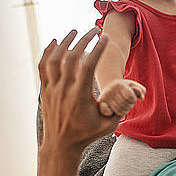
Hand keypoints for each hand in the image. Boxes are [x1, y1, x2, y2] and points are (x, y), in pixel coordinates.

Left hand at [38, 28, 120, 157]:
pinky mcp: (44, 90)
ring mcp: (51, 89)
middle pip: (71, 57)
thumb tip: (131, 94)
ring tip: (76, 31)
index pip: (87, 66)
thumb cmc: (87, 134)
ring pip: (54, 59)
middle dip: (84, 40)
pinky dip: (48, 51)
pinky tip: (54, 41)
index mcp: (79, 96)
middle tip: (94, 30)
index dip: (96, 50)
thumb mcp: (108, 124)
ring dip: (65, 42)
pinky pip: (43, 66)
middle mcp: (63, 90)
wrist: (60, 146)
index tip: (105, 38)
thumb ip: (119, 108)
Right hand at [98, 79, 145, 116]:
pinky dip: (112, 113)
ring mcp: (105, 97)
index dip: (133, 99)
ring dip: (124, 110)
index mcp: (120, 85)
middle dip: (130, 105)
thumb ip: (141, 90)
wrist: (110, 84)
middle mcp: (111, 90)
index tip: (132, 98)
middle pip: (126, 105)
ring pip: (119, 111)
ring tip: (123, 106)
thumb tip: (141, 98)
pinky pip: (108, 113)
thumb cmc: (124, 86)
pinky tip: (115, 110)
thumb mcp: (133, 85)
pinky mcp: (100, 103)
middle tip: (128, 103)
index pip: (130, 97)